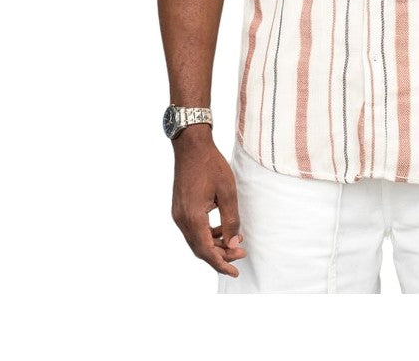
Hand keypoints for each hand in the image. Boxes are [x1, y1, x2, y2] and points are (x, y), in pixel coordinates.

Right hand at [171, 128, 247, 276]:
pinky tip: (221, 229)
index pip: (206, 251)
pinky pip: (193, 229)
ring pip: (196, 240)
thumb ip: (231, 220)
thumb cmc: (211, 165)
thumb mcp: (227, 192)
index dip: (221, 263)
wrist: (191, 146)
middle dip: (220, 255)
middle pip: (200, 248)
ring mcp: (178, 214)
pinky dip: (207, 234)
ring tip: (234, 242)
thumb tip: (233, 243)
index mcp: (192, 217)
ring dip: (214, 244)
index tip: (235, 271)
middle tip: (241, 253)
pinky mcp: (179, 208)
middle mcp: (181, 219)